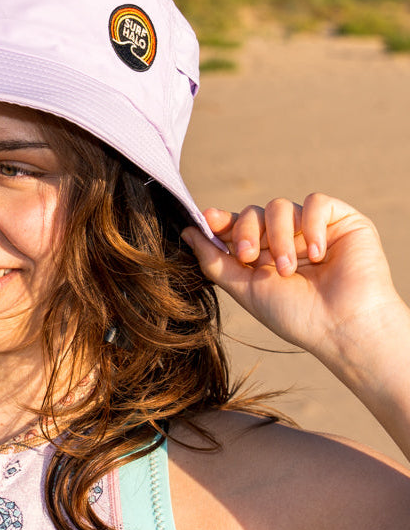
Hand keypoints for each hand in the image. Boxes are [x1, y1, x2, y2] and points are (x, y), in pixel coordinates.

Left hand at [181, 193, 403, 362]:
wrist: (342, 328)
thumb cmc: (295, 315)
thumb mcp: (245, 289)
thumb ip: (214, 261)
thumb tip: (187, 232)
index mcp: (262, 253)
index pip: (236, 225)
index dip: (220, 220)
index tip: (207, 219)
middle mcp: (285, 237)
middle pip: (253, 212)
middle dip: (245, 231)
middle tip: (248, 256)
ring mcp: (313, 228)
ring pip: (280, 206)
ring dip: (278, 237)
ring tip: (287, 269)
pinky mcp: (341, 221)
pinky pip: (316, 202)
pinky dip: (310, 225)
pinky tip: (315, 253)